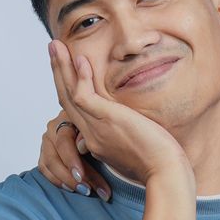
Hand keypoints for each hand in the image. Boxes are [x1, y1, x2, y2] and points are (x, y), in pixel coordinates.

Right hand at [39, 108, 112, 200]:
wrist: (102, 131)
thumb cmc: (105, 130)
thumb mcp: (102, 128)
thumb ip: (93, 135)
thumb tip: (83, 147)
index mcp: (69, 117)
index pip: (63, 141)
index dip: (71, 160)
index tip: (81, 176)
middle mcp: (55, 127)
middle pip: (55, 154)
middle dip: (70, 175)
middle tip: (87, 190)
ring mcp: (48, 140)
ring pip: (49, 163)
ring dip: (65, 180)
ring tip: (84, 191)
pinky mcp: (46, 152)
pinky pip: (45, 168)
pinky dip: (56, 180)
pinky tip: (71, 188)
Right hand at [46, 40, 188, 188]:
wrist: (165, 174)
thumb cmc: (159, 164)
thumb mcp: (136, 147)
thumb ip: (126, 134)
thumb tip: (131, 122)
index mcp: (96, 140)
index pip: (77, 110)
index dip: (69, 87)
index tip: (68, 68)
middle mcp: (91, 135)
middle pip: (66, 98)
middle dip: (59, 71)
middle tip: (53, 47)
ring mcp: (96, 128)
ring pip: (69, 94)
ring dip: (61, 67)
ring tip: (56, 45)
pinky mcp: (106, 121)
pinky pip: (83, 95)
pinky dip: (80, 77)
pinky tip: (79, 59)